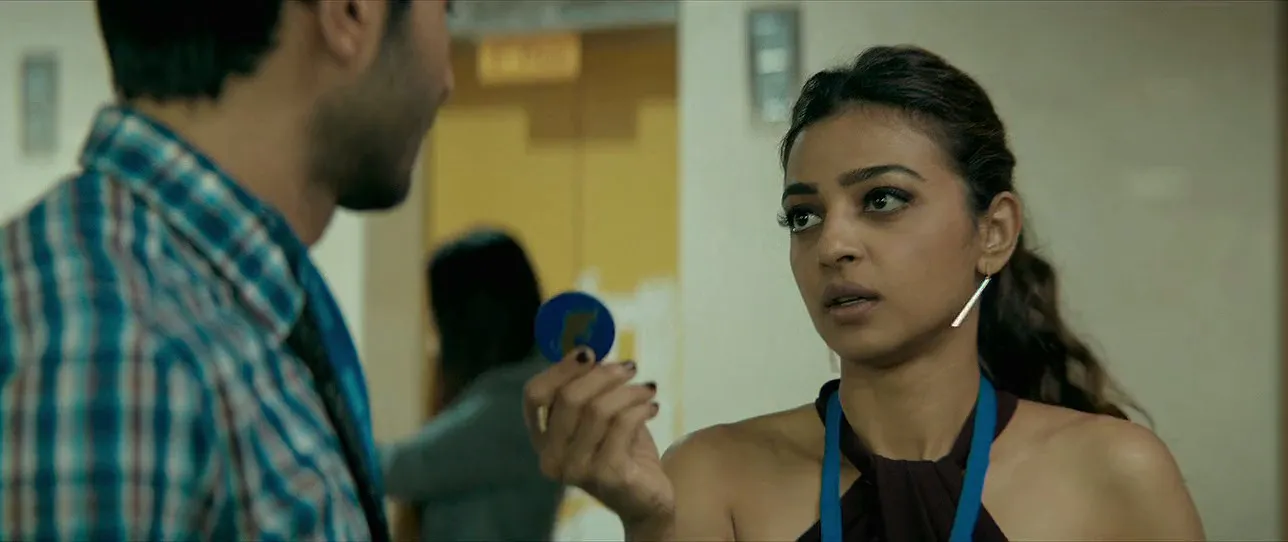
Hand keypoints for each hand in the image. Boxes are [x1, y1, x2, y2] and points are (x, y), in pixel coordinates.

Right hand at [523, 348, 673, 525]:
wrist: (646, 499)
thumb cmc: (621, 450)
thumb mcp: (601, 416)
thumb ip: (592, 387)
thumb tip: (594, 348)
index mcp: (543, 439)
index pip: (535, 395)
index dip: (560, 368)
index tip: (590, 351)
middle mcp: (551, 457)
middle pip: (569, 397)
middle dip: (603, 374)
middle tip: (630, 367)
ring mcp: (576, 469)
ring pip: (599, 409)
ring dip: (628, 391)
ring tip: (646, 389)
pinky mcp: (606, 475)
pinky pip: (622, 425)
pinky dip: (641, 408)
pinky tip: (652, 408)